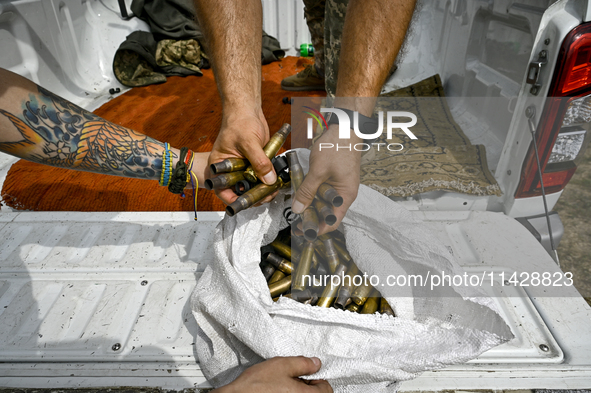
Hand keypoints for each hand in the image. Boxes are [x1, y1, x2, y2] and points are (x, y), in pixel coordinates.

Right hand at [208, 109, 276, 204]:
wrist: (248, 110)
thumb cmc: (239, 122)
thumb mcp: (249, 142)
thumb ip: (259, 161)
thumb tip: (268, 179)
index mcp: (219, 166)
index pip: (222, 190)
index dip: (235, 199)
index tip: (249, 202)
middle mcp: (230, 170)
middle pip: (240, 190)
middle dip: (254, 195)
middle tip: (266, 195)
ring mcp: (243, 168)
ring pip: (252, 185)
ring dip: (263, 189)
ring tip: (274, 188)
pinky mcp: (254, 164)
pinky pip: (261, 177)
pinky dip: (269, 180)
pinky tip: (277, 180)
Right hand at [213, 356, 332, 392]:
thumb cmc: (257, 385)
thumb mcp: (282, 365)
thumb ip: (303, 363)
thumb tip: (316, 364)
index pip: (327, 389)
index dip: (318, 378)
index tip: (308, 374)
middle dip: (307, 386)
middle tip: (294, 378)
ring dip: (297, 391)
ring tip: (283, 385)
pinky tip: (277, 391)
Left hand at [292, 125, 360, 234]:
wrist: (345, 127)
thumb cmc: (337, 148)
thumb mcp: (318, 171)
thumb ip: (307, 191)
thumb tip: (298, 209)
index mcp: (345, 196)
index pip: (332, 222)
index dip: (318, 230)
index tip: (303, 233)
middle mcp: (343, 194)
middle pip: (326, 214)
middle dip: (311, 220)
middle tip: (295, 225)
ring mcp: (338, 186)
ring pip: (322, 203)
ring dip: (310, 207)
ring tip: (295, 212)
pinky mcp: (332, 178)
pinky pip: (321, 191)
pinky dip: (311, 195)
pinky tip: (300, 196)